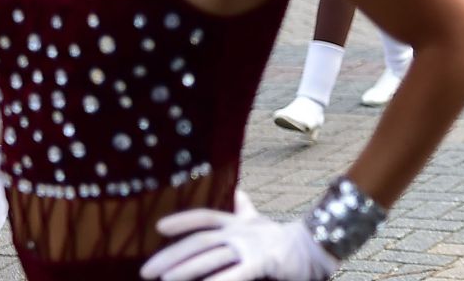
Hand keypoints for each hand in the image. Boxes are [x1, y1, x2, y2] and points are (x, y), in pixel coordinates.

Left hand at [141, 208, 337, 280]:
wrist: (317, 245)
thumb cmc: (284, 238)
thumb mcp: (260, 222)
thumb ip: (244, 210)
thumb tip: (238, 192)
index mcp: (239, 223)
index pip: (206, 217)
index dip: (183, 220)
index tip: (159, 227)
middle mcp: (241, 232)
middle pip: (201, 240)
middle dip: (171, 255)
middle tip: (146, 271)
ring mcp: (251, 246)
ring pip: (211, 256)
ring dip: (185, 268)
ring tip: (163, 279)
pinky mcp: (261, 262)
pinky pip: (233, 273)